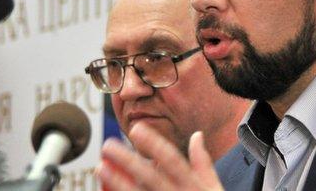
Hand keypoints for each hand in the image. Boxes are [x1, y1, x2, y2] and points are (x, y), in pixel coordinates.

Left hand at [96, 123, 223, 190]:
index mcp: (193, 185)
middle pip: (149, 177)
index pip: (171, 160)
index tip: (136, 129)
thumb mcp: (214, 187)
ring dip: (118, 182)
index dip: (153, 144)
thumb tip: (197, 136)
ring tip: (101, 168)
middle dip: (127, 160)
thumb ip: (203, 162)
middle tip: (108, 146)